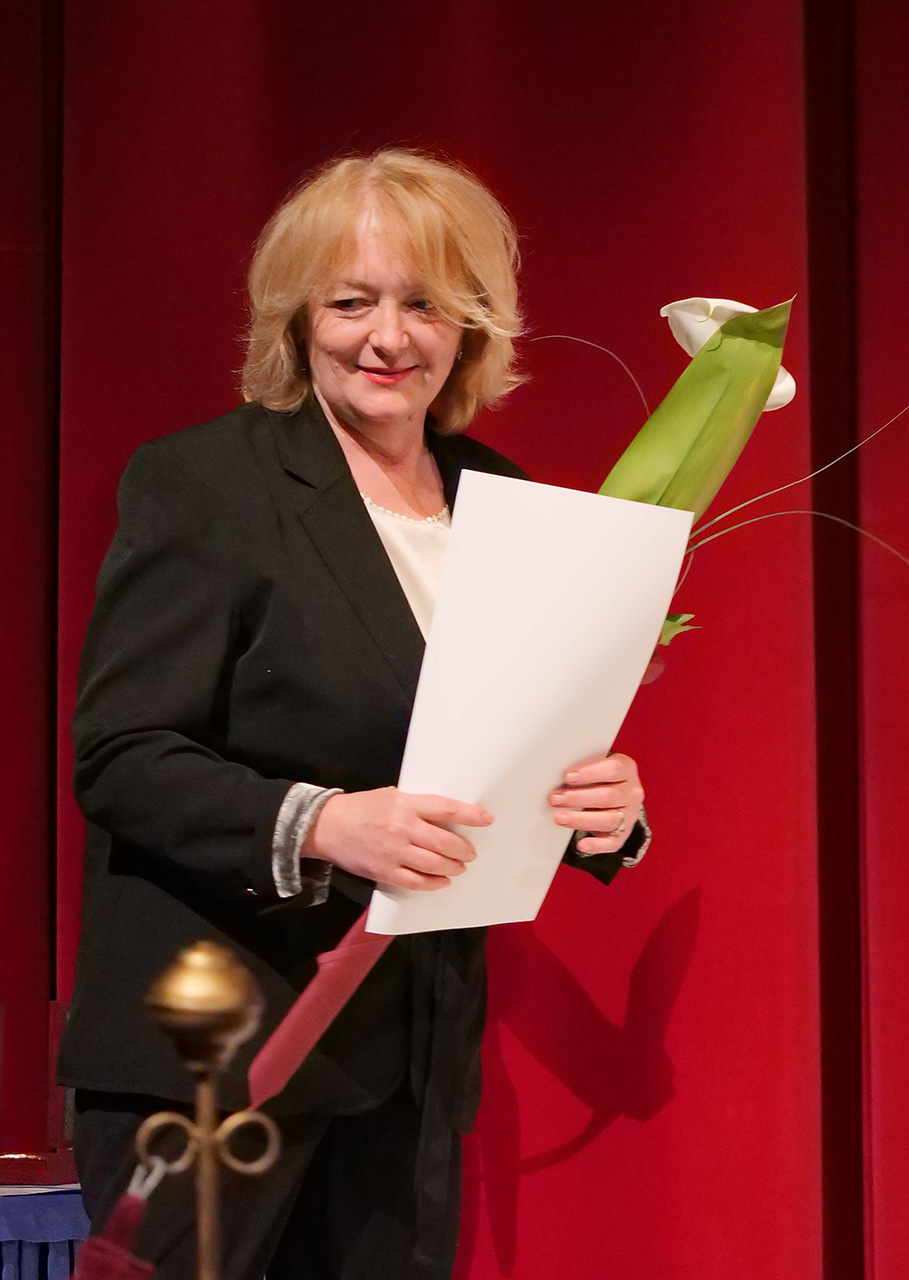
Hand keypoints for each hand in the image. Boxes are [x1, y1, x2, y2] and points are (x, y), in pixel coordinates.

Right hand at [302, 787, 493, 890]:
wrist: (327, 826)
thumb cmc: (362, 808)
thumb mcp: (391, 796)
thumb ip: (417, 806)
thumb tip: (446, 816)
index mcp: (406, 804)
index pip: (446, 808)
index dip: (470, 815)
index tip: (487, 819)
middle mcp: (403, 827)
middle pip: (445, 842)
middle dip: (464, 850)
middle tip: (470, 853)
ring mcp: (394, 851)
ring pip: (434, 864)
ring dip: (453, 867)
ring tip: (459, 867)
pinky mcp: (384, 871)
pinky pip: (416, 882)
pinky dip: (434, 884)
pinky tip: (442, 881)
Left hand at [548, 753, 643, 856]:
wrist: (616, 794)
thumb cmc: (599, 776)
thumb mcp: (595, 765)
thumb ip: (582, 768)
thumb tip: (553, 774)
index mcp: (627, 769)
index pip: (614, 769)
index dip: (590, 773)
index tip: (567, 777)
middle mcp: (632, 793)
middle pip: (608, 796)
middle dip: (578, 798)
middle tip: (555, 799)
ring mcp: (629, 815)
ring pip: (609, 820)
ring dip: (582, 820)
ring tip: (560, 818)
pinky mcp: (623, 834)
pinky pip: (613, 843)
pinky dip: (597, 846)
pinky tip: (581, 845)